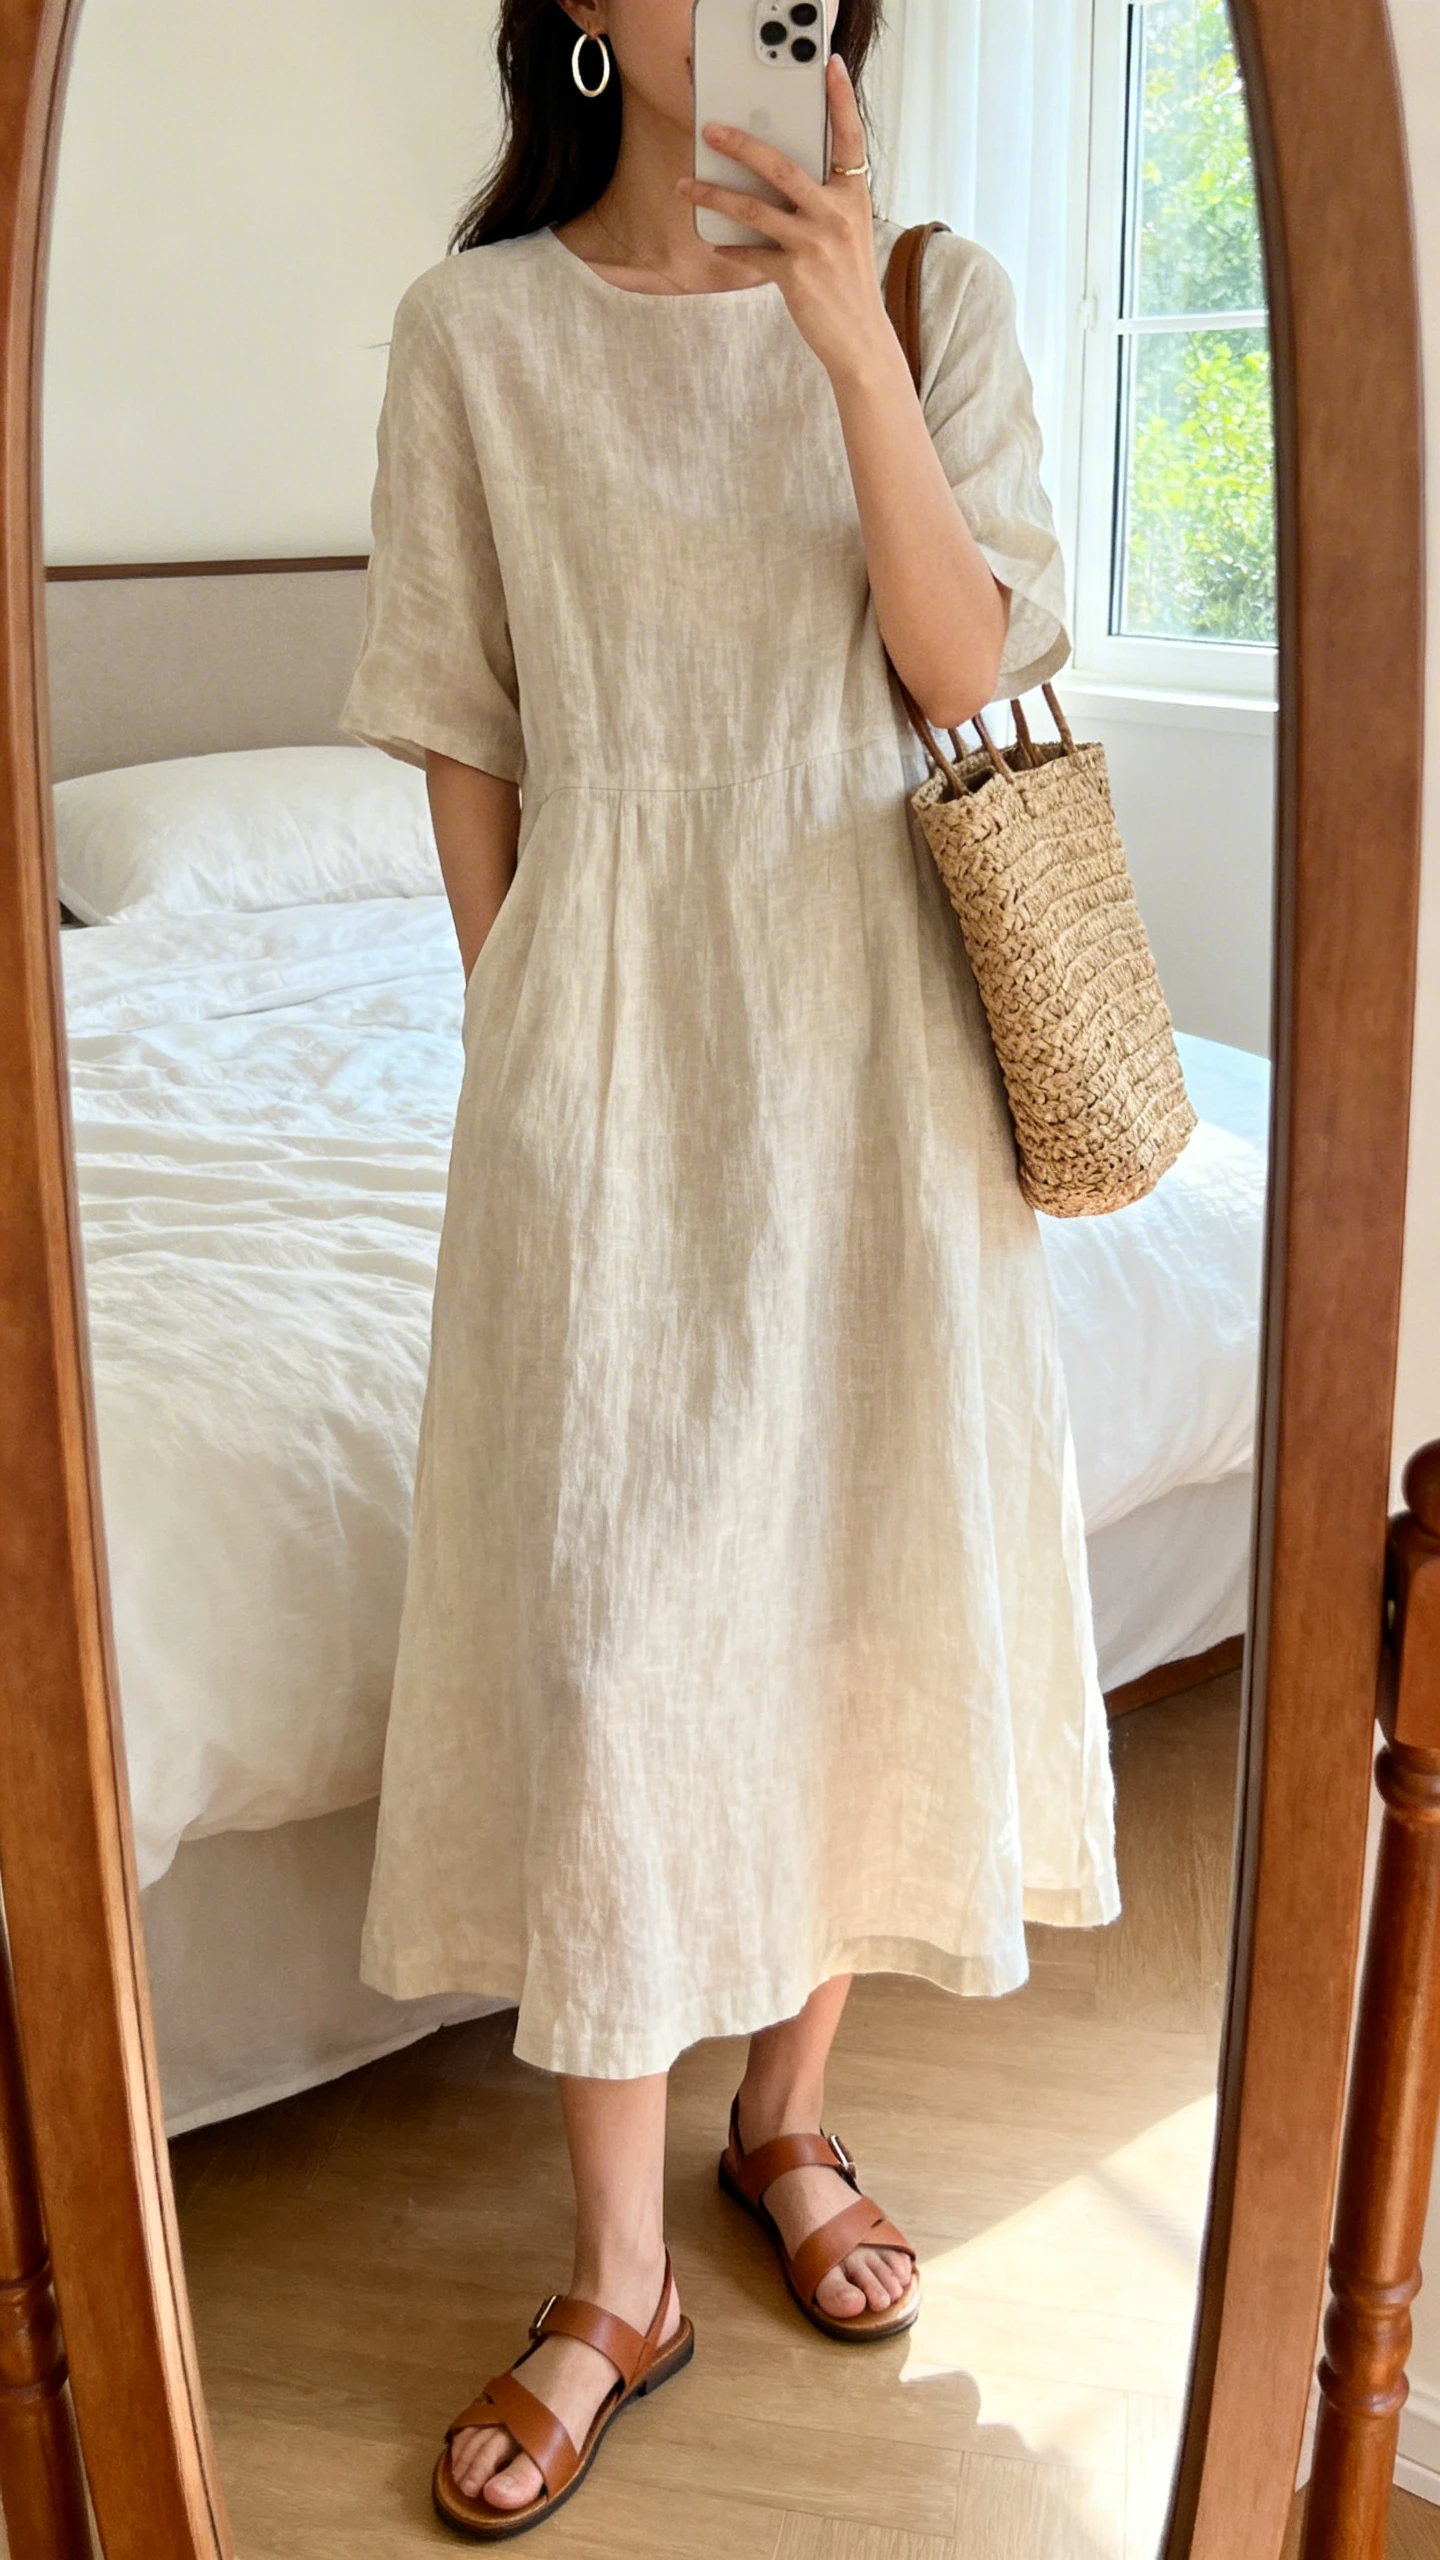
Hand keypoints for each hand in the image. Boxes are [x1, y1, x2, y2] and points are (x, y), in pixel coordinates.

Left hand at [675, 54, 895, 386]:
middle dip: (741, 144)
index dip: (840, 100)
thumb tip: (773, 178)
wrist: (860, 337)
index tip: (829, 67)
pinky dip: (729, 246)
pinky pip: (750, 253)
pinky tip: (714, 241)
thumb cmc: (848, 281)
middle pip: (781, 166)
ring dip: (714, 195)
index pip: (849, 138)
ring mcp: (815, 243)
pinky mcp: (794, 274)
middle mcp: (836, 213)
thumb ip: (821, 201)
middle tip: (710, 130)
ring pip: (754, 208)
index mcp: (853, 196)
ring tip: (686, 185)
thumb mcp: (846, 231)